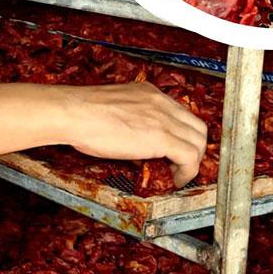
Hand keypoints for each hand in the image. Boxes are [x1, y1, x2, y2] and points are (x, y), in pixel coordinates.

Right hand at [59, 82, 207, 187]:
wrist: (73, 113)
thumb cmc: (81, 113)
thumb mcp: (114, 108)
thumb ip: (131, 119)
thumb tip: (135, 142)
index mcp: (149, 93)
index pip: (182, 114)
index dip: (183, 135)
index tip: (175, 149)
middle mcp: (161, 102)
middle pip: (198, 127)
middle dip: (194, 148)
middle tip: (181, 164)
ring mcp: (163, 118)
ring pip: (199, 142)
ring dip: (193, 161)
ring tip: (177, 174)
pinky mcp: (161, 137)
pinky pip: (190, 157)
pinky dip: (187, 172)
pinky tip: (176, 180)